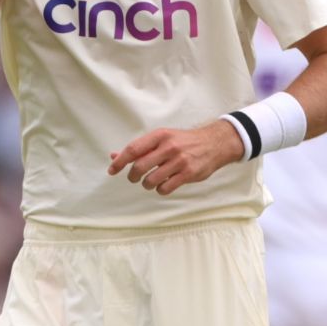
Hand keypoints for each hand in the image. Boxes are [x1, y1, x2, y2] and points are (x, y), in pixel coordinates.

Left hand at [107, 121, 244, 195]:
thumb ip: (140, 148)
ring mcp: (180, 161)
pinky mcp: (188, 174)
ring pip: (151, 180)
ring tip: (151, 181)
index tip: (112, 170)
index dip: (120, 162)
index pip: (133, 149)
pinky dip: (160, 189)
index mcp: (160, 135)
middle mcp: (169, 147)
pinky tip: (164, 184)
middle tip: (134, 178)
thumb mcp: (163, 138)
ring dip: (147, 184)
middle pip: (139, 167)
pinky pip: (165, 188)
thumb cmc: (184, 141)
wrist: (214, 143)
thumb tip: (114, 156)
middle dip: (132, 176)